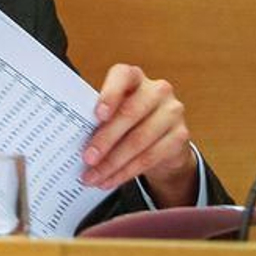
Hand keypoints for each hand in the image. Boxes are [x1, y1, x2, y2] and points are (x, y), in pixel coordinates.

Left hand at [82, 63, 197, 205]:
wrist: (163, 138)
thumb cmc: (129, 119)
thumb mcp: (115, 110)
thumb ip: (100, 116)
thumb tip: (74, 136)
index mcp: (134, 77)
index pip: (122, 76)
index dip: (109, 95)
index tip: (98, 115)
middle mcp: (156, 90)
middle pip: (129, 114)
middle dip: (105, 140)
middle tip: (87, 158)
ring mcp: (172, 112)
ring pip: (139, 140)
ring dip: (113, 163)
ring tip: (94, 176)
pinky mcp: (181, 135)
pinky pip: (150, 157)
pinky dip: (126, 172)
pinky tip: (111, 180)